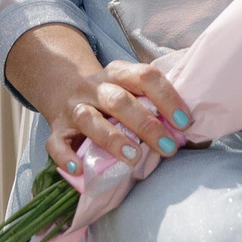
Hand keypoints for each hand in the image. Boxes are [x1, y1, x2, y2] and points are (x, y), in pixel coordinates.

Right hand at [43, 59, 194, 176]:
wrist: (64, 88)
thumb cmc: (112, 96)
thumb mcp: (130, 89)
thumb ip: (153, 104)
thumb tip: (184, 133)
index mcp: (118, 73)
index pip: (145, 76)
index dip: (166, 98)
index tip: (185, 122)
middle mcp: (94, 87)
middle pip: (118, 100)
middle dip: (145, 124)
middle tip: (168, 147)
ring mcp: (74, 107)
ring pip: (89, 119)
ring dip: (112, 139)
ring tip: (133, 158)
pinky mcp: (57, 129)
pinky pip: (57, 142)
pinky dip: (66, 156)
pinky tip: (79, 169)